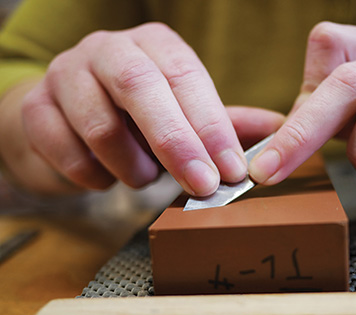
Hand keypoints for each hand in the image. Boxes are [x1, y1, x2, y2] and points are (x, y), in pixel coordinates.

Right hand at [20, 23, 257, 195]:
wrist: (65, 121)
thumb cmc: (135, 119)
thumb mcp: (182, 114)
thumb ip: (224, 120)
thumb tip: (279, 128)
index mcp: (153, 45)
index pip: (186, 77)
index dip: (211, 125)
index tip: (233, 170)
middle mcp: (108, 50)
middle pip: (141, 89)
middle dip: (178, 144)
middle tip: (204, 186)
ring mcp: (65, 75)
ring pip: (100, 125)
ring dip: (131, 167)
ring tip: (144, 177)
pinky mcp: (33, 109)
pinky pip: (65, 151)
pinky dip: (93, 176)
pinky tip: (105, 177)